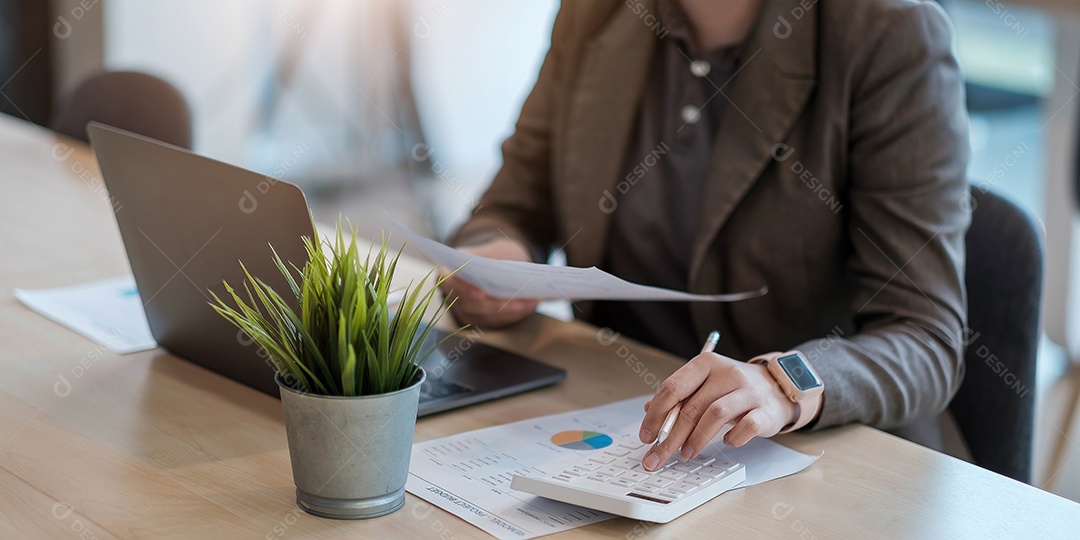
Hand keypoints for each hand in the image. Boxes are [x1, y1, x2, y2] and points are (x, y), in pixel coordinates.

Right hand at [438, 237, 538, 327]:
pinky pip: (496, 321)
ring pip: (486, 316)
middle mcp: (452, 295)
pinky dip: (514, 315)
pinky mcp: (479, 320)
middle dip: (497, 305)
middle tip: (519, 303)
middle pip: (471, 305)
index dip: (463, 289)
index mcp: (448, 272)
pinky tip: (531, 305)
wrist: (495, 262)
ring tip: (532, 301)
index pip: (449, 283)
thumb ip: (490, 259)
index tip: (480, 292)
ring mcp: (464, 310)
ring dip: (511, 312)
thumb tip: (501, 272)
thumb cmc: (492, 253)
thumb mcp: (490, 249)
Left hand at [637, 352, 797, 470]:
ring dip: (696, 440)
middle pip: (691, 407)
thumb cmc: (733, 388)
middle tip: (658, 456)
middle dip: (670, 437)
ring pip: (715, 415)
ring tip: (686, 455)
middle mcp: (727, 373)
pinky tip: (726, 443)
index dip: (655, 414)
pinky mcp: (765, 411)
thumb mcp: (704, 384)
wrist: (777, 386)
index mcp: (705, 364)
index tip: (646, 436)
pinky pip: (745, 427)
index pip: (673, 388)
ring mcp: (748, 391)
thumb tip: (648, 412)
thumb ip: (679, 396)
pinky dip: (732, 439)